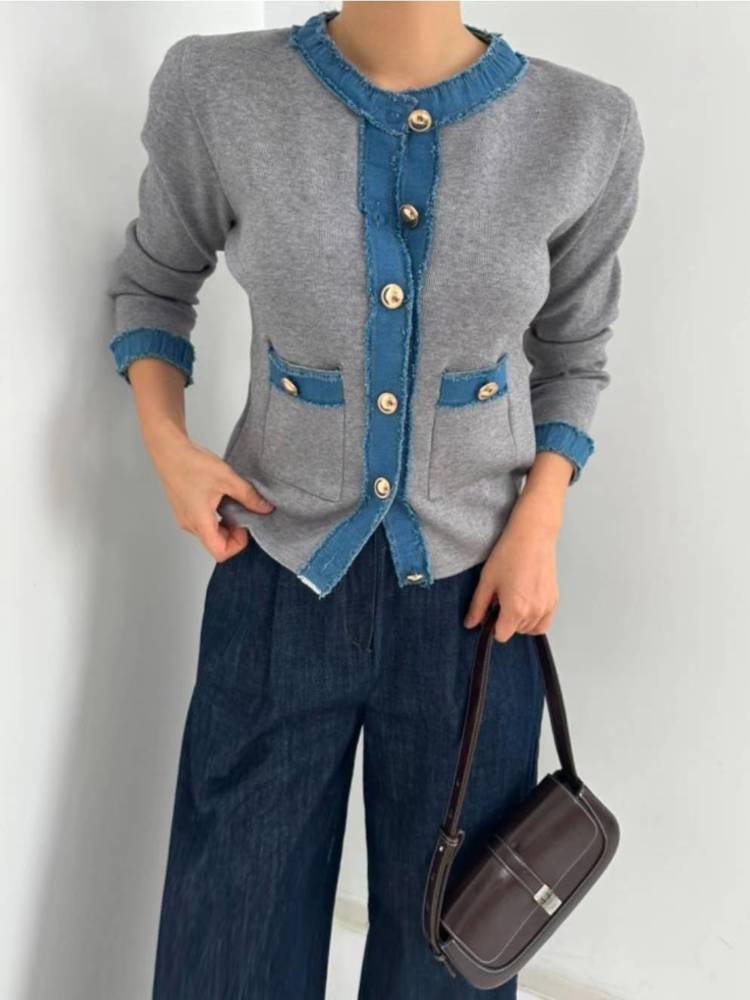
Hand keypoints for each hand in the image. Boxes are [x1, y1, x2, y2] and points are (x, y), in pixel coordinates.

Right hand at [144, 421, 274, 560]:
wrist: (168, 450)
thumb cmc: (191, 464)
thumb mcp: (227, 479)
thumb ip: (248, 496)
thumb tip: (265, 508)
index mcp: (200, 522)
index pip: (220, 553)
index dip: (237, 544)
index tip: (244, 525)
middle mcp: (189, 524)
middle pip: (216, 544)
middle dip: (233, 533)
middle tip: (242, 512)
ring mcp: (185, 518)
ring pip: (209, 533)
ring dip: (224, 524)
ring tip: (231, 502)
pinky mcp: (184, 510)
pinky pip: (203, 522)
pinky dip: (215, 516)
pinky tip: (220, 497)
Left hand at [463, 480, 563, 642]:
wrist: (533, 536)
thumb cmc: (510, 554)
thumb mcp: (487, 580)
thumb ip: (478, 606)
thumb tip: (470, 624)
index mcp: (516, 609)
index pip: (501, 635)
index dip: (492, 626)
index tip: (490, 612)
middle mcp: (534, 612)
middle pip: (515, 631)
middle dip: (506, 620)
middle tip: (501, 598)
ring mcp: (547, 606)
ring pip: (530, 628)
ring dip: (520, 621)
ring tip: (514, 598)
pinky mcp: (554, 599)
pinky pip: (544, 622)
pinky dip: (535, 619)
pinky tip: (527, 603)